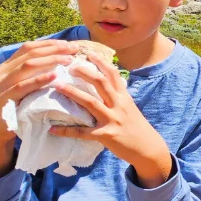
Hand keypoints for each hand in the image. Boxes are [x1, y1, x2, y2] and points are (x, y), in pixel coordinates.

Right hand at [0, 40, 80, 180]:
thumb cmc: (10, 108)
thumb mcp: (17, 87)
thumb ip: (29, 76)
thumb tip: (56, 63)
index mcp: (5, 67)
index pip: (28, 48)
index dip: (48, 44)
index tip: (68, 44)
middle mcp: (1, 72)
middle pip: (30, 54)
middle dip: (54, 49)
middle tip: (73, 49)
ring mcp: (1, 85)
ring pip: (27, 66)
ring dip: (51, 61)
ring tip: (69, 60)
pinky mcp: (5, 99)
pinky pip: (24, 86)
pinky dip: (40, 79)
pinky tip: (55, 76)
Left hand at [49, 51, 172, 187]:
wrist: (148, 148)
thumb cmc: (136, 127)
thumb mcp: (129, 108)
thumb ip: (116, 97)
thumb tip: (102, 86)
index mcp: (124, 97)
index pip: (113, 74)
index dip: (100, 61)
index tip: (88, 52)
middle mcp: (119, 105)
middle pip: (101, 83)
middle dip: (84, 72)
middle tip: (68, 66)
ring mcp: (112, 119)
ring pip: (91, 102)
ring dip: (72, 93)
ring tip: (57, 86)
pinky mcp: (106, 135)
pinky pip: (83, 132)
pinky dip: (67, 131)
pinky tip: (53, 130)